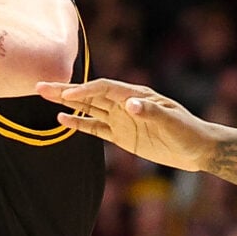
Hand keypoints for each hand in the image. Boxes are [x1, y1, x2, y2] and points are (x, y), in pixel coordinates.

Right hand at [39, 78, 219, 171]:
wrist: (197, 149)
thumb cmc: (188, 132)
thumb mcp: (172, 123)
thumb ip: (151, 113)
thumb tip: (130, 104)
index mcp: (136, 95)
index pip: (104, 89)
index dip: (86, 91)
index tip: (68, 95)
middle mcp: (125, 104)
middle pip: (90, 95)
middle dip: (65, 90)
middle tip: (39, 85)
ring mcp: (121, 120)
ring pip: (88, 108)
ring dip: (66, 103)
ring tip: (44, 96)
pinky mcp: (121, 136)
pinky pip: (95, 128)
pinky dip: (79, 123)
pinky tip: (62, 120)